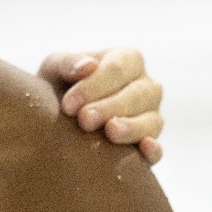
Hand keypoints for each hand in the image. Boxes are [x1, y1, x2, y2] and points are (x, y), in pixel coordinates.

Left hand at [39, 48, 163, 164]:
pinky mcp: (150, 146)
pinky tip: (144, 148)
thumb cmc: (58, 86)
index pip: (119, 68)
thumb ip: (68, 63)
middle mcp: (146, 87)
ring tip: (110, 132)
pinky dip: (154, 151)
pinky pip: (158, 151)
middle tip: (84, 120)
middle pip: (138, 94)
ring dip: (132, 127)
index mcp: (128, 60)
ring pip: (152, 121)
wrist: (53, 119)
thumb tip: (88, 66)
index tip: (68, 105)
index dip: (95, 86)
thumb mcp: (55, 68)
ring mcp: (152, 117)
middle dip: (110, 107)